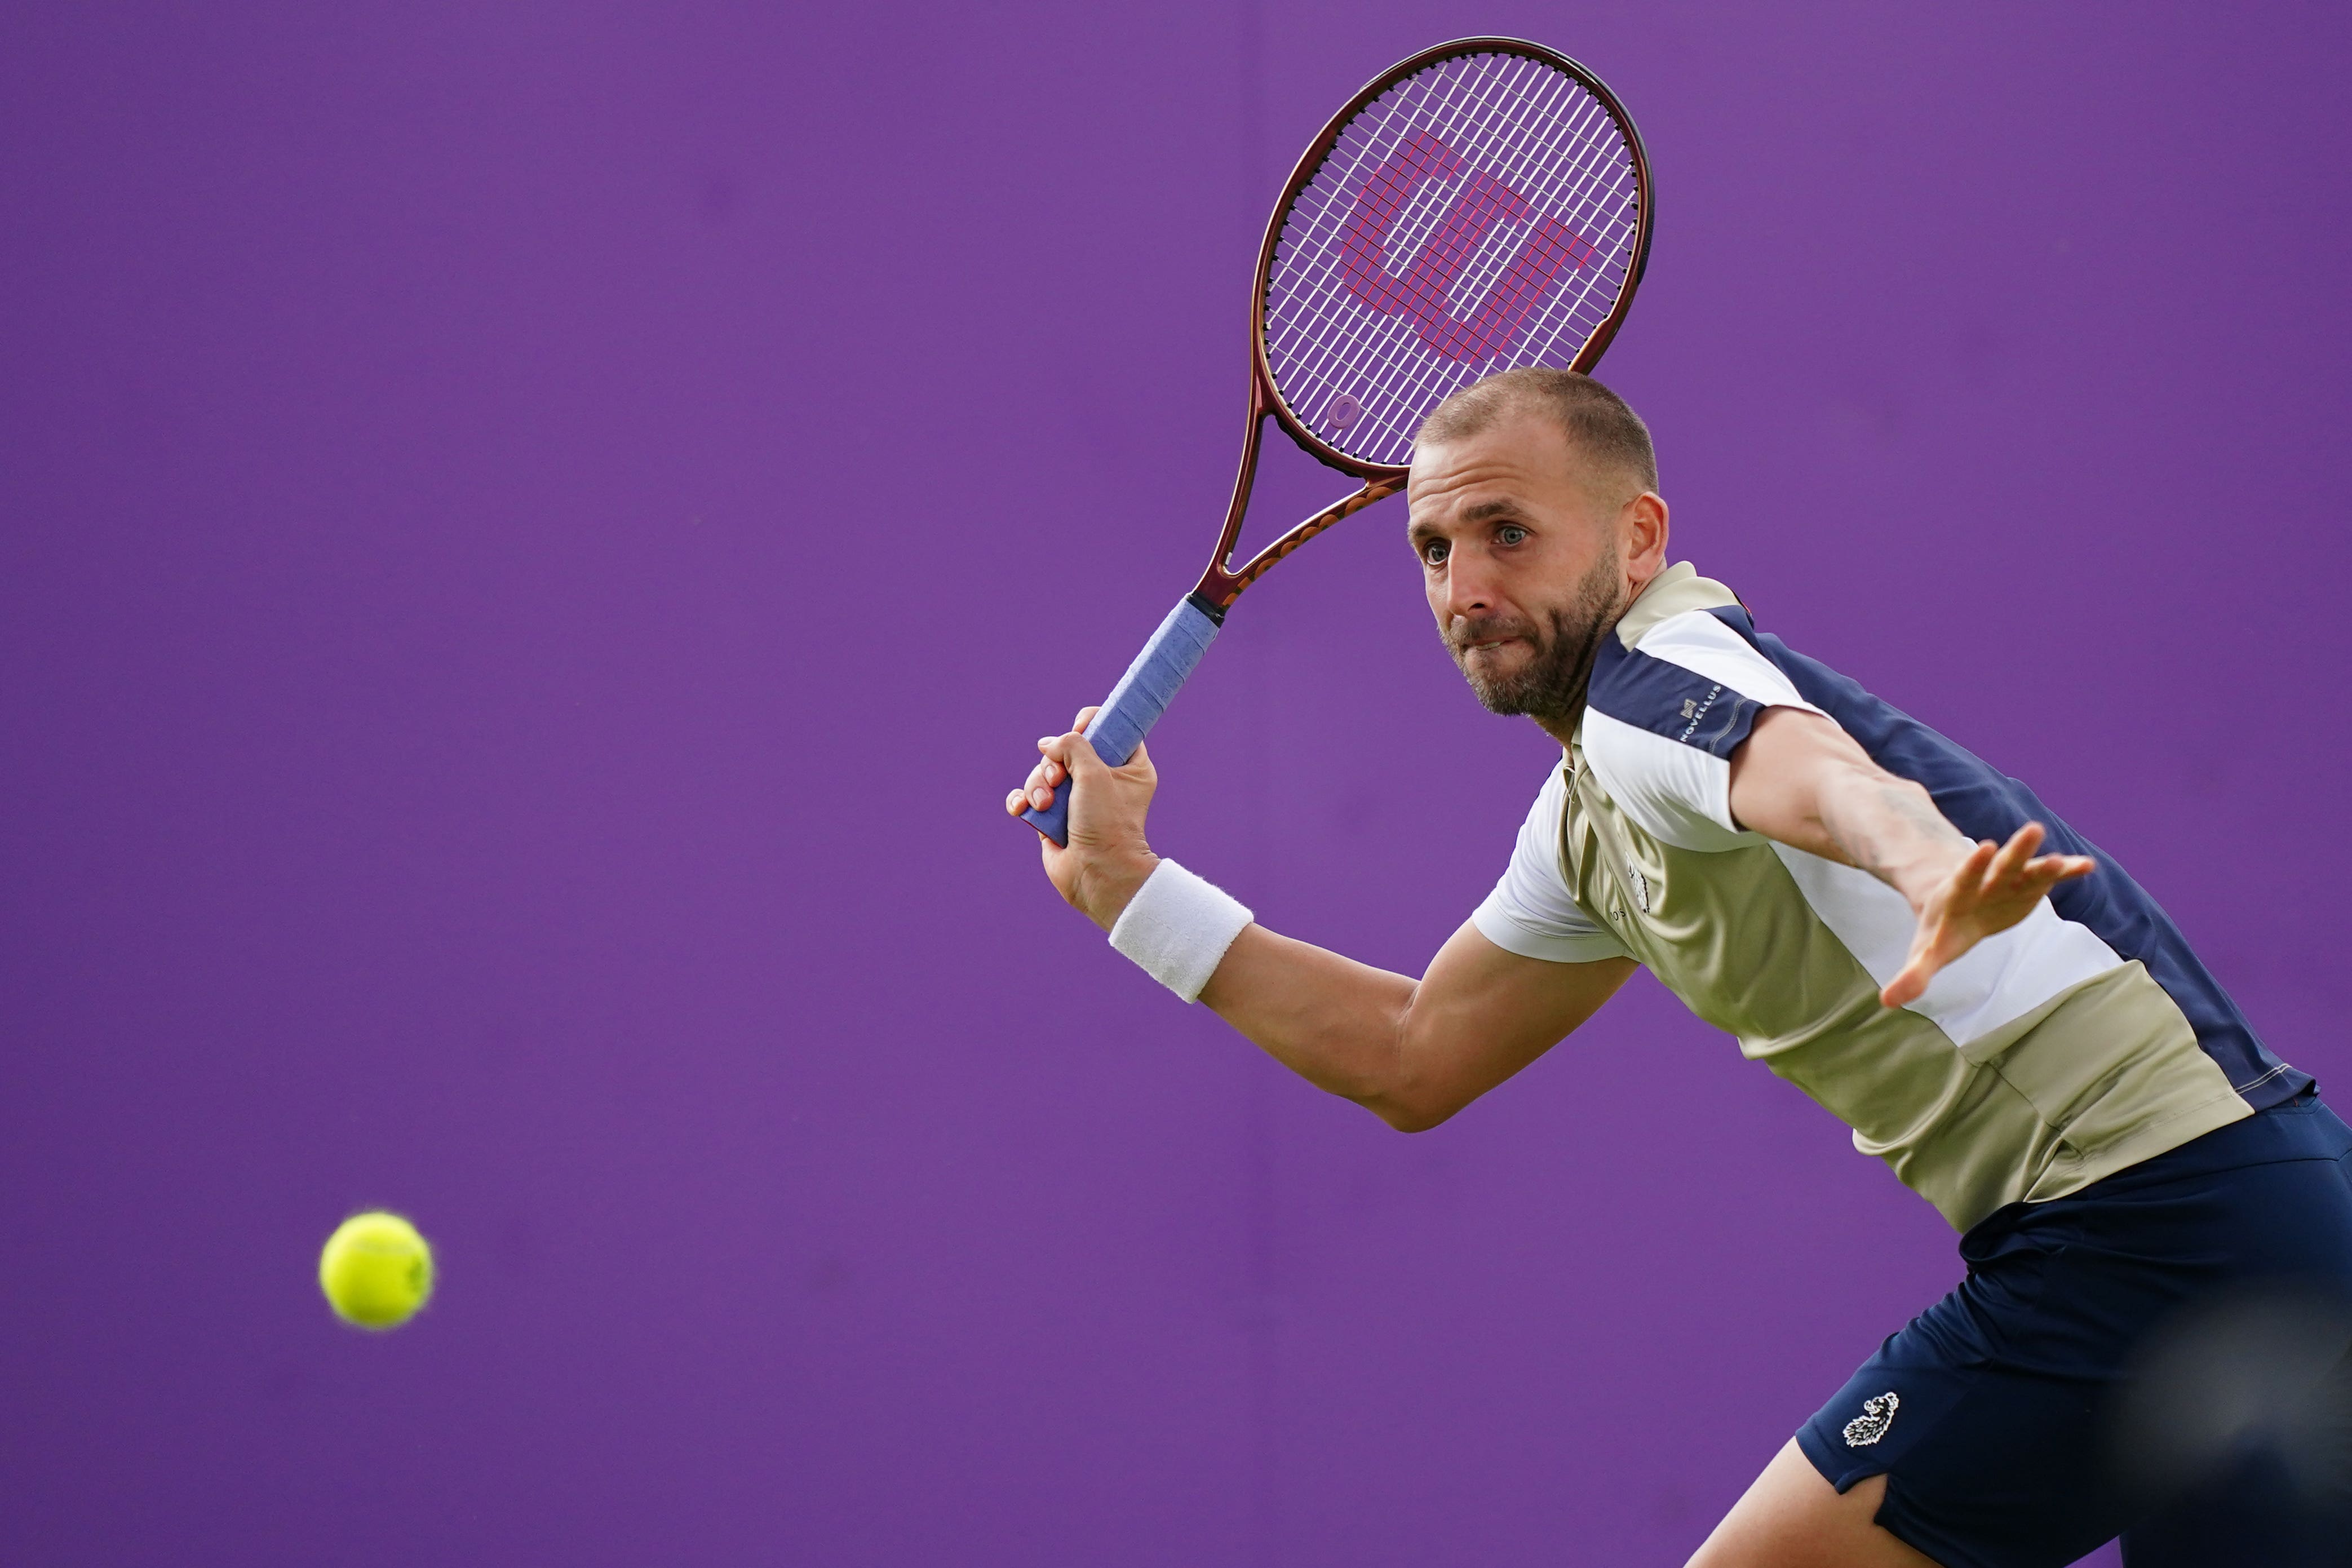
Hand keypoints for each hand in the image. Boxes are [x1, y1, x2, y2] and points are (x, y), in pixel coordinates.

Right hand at [1003, 705, 1160, 929]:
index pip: (1111, 730)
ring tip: (1045, 805)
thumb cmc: (1107, 824)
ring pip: (1044, 774)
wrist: (1096, 874)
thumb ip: (1072, 746)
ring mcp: (1076, 801)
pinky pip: (1029, 799)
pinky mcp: (1053, 819)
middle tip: (1058, 780)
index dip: (1092, 724)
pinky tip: (1024, 809)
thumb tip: (1048, 745)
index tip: (1079, 728)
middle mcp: (1103, 782)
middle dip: (1053, 763)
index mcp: (1129, 768)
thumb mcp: (1095, 773)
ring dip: (1037, 786)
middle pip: (1067, 751)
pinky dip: (1023, 801)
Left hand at [1881, 822, 2094, 1007]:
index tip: (1984, 845)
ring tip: (2066, 860)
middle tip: (2033, 829)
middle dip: (2016, 850)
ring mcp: (2010, 882)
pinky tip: (2086, 865)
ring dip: (2046, 863)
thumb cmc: (1941, 930)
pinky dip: (2067, 871)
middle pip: (2002, 865)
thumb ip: (1913, 973)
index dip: (1974, 864)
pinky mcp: (2029, 887)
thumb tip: (1888, 1002)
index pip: (1966, 877)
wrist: (1957, 907)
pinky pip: (2051, 877)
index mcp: (1958, 894)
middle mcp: (1987, 882)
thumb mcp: (1928, 952)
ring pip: (2029, 868)